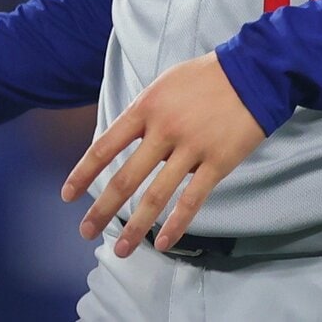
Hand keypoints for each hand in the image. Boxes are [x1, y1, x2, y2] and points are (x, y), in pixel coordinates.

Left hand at [61, 52, 264, 256]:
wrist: (252, 73)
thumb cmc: (205, 78)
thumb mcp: (164, 84)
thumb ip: (144, 113)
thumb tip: (126, 142)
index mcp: (146, 107)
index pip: (105, 146)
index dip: (83, 172)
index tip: (68, 195)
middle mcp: (164, 130)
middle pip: (125, 178)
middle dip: (102, 209)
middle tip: (85, 230)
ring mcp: (191, 148)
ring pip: (156, 196)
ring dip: (136, 227)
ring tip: (120, 249)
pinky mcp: (217, 163)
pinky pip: (192, 201)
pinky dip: (176, 225)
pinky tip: (163, 243)